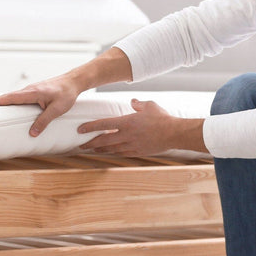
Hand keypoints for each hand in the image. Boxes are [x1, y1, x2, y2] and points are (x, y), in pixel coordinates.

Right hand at [0, 73, 82, 136]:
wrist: (73, 82)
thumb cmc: (66, 95)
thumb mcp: (57, 110)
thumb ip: (44, 121)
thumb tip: (32, 133)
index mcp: (32, 92)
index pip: (11, 97)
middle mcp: (29, 90)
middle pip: (7, 96)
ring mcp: (30, 90)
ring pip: (11, 96)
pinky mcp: (33, 92)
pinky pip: (17, 97)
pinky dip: (8, 100)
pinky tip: (4, 105)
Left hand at [77, 98, 206, 155]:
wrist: (174, 133)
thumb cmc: (162, 118)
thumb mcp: (149, 105)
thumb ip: (138, 104)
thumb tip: (132, 101)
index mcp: (127, 122)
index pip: (104, 125)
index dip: (90, 127)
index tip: (80, 129)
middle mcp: (127, 135)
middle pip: (104, 141)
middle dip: (90, 143)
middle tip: (81, 145)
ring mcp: (132, 145)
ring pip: (111, 149)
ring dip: (100, 150)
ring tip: (92, 150)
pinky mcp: (138, 152)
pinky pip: (122, 153)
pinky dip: (113, 153)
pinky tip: (109, 152)